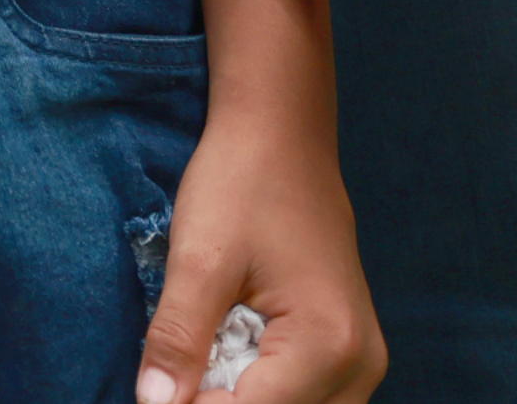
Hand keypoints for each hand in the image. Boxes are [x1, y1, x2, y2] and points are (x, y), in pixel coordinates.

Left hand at [135, 117, 384, 402]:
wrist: (283, 138)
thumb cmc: (241, 184)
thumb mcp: (197, 259)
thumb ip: (177, 339)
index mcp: (326, 344)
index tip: (153, 390)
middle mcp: (359, 364)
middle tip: (173, 373)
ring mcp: (362, 362)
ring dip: (241, 398)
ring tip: (200, 359)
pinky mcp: (350, 352)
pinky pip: (306, 398)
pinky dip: (262, 389)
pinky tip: (224, 356)